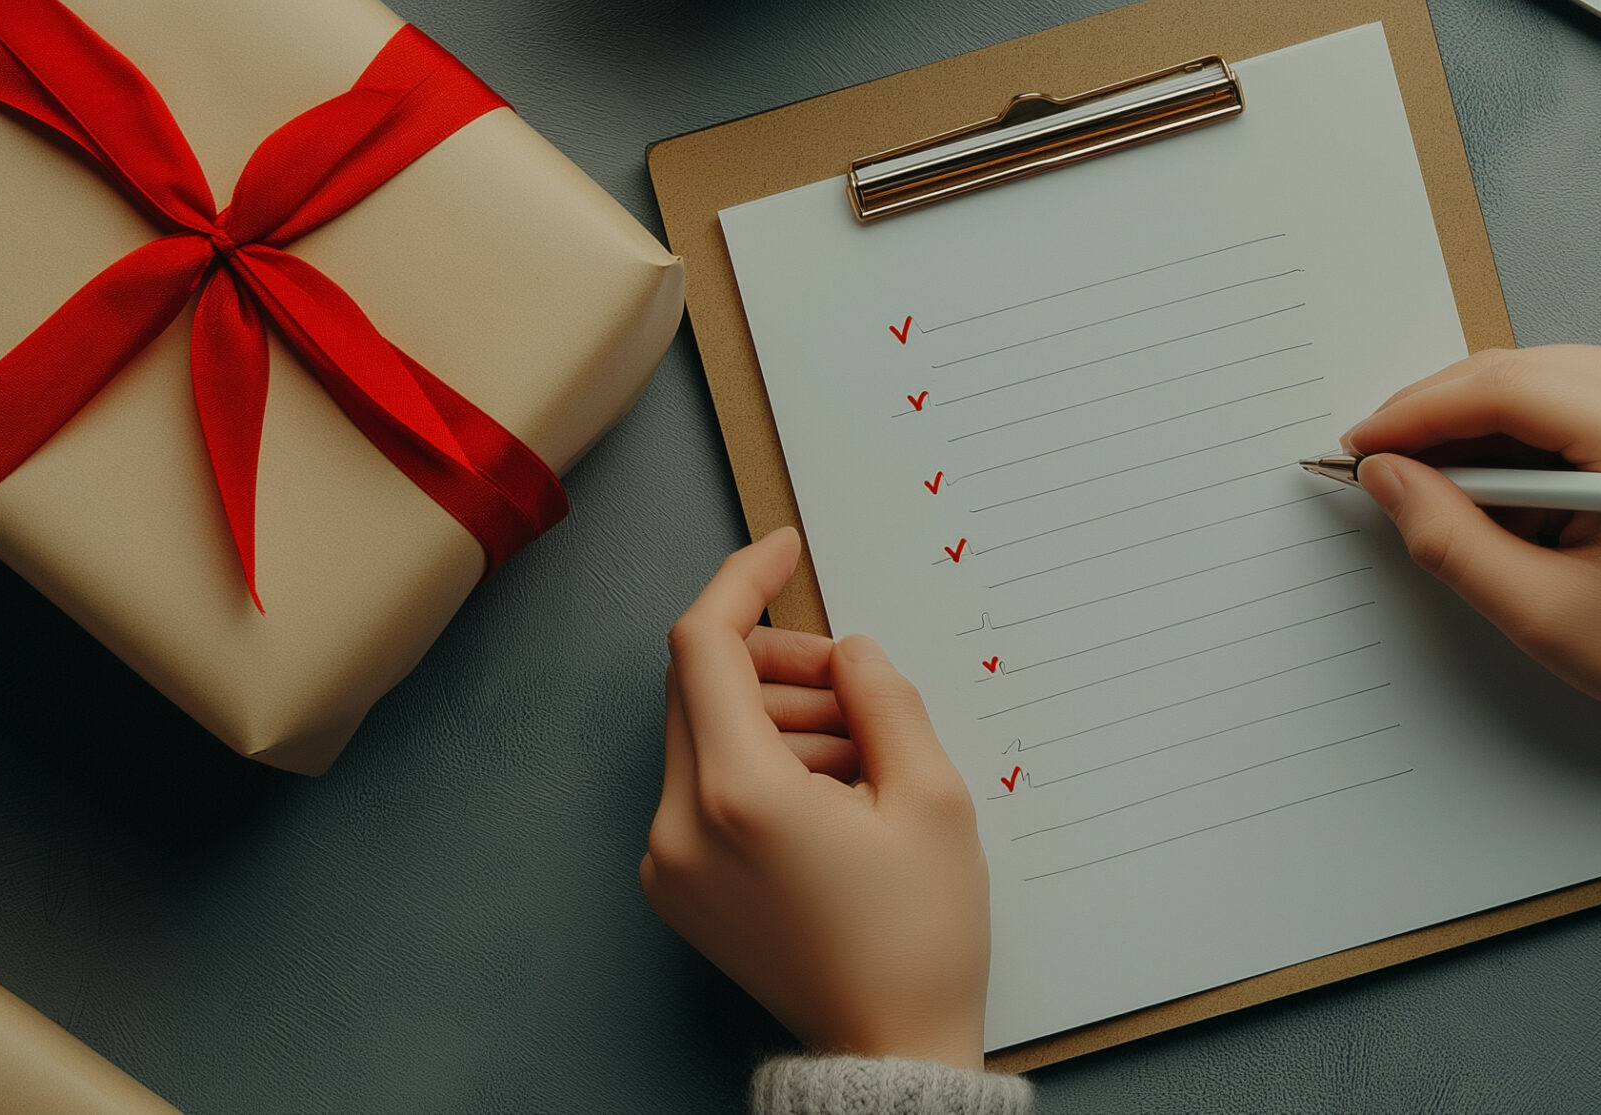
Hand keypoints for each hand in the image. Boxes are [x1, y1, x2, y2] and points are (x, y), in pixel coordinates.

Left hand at [641, 529, 988, 1066]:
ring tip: (862, 756)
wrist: (888, 1051)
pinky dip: (761, 764)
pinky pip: (705, 786)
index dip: (743, 579)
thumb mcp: (932, 797)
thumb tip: (849, 652)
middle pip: (702, 685)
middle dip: (779, 660)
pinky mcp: (677, 887)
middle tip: (855, 683)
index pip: (704, 644)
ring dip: (777, 715)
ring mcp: (668, 862)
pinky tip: (831, 795)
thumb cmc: (918, 936)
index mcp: (738, 794)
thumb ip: (885, 698)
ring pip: (705, 733)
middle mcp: (679, 825)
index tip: (783, 548)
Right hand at [1345, 347, 1600, 809]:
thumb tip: (1387, 477)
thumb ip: (1453, 540)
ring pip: (1548, 374)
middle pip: (1523, 370)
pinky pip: (1584, 388)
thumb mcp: (1550, 616)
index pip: (1504, 389)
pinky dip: (1532, 428)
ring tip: (1442, 486)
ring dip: (1485, 422)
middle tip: (1384, 468)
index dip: (1417, 413)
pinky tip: (1505, 481)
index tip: (1360, 447)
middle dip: (1443, 416)